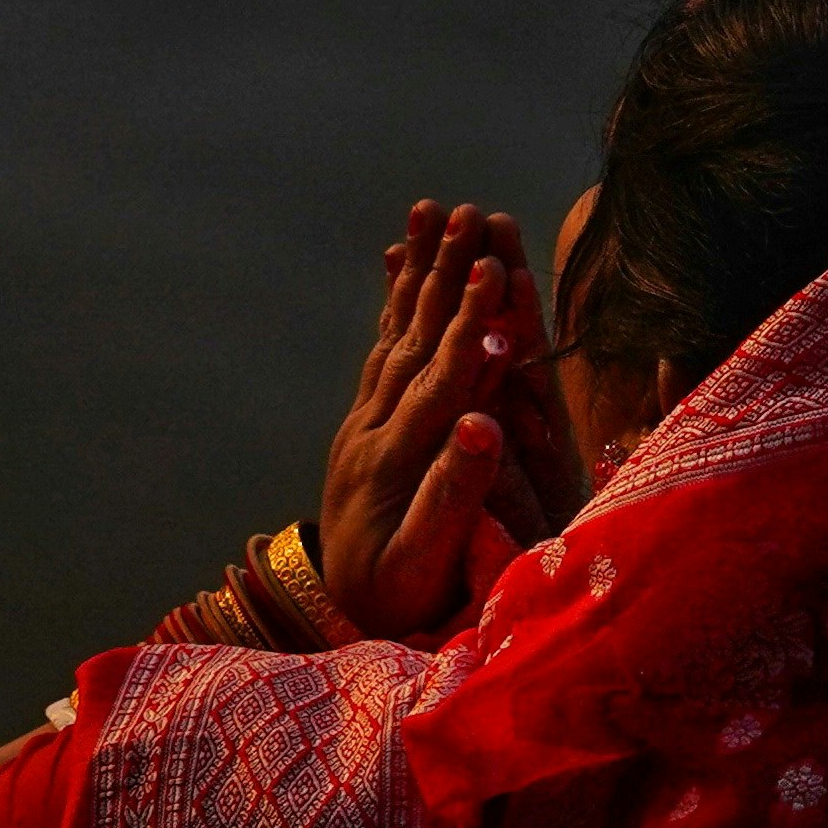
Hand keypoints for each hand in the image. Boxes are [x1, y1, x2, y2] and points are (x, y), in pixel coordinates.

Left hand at [319, 202, 527, 637]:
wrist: (335, 615)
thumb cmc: (396, 597)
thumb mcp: (425, 560)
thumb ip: (454, 493)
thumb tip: (484, 426)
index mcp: (395, 461)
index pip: (440, 379)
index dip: (469, 324)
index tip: (492, 268)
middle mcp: (372, 432)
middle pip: (412, 340)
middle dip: (443, 275)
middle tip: (466, 212)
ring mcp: (360, 427)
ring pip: (392, 336)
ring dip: (415, 275)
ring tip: (431, 217)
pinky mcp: (358, 431)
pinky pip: (378, 356)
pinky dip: (394, 309)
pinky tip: (400, 274)